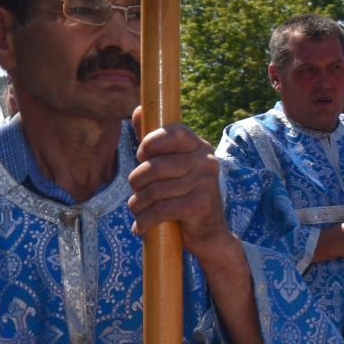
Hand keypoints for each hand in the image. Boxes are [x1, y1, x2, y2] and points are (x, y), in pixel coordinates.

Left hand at [128, 108, 231, 260]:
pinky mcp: (201, 204)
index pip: (172, 132)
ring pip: (155, 190)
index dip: (150, 143)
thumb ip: (152, 141)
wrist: (207, 233)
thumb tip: (137, 109)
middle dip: (136, 182)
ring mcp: (206, 182)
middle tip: (136, 193)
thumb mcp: (167, 166)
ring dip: (138, 205)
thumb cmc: (180, 195)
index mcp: (197, 146)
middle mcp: (205, 160)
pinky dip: (145, 220)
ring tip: (137, 211)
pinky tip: (141, 227)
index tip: (141, 157)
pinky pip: (162, 209)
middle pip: (155, 166)